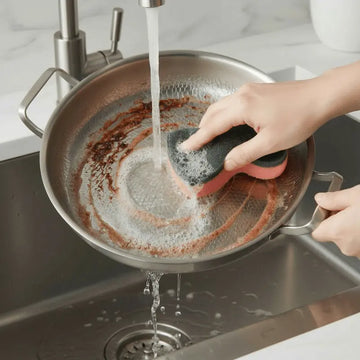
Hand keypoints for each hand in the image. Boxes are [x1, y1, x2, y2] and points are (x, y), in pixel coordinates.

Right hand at [181, 79, 330, 170]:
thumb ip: (244, 154)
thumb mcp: (270, 143)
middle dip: (202, 129)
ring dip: (212, 121)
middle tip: (197, 144)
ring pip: (221, 106)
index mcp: (242, 107)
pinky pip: (232, 102)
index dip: (198, 139)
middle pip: (212, 112)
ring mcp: (249, 90)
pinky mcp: (256, 90)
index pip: (212, 125)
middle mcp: (242, 95)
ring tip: (209, 136)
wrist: (320, 97)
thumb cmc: (299, 117)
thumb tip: (227, 163)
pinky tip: (228, 124)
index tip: (186, 147)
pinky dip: (223, 114)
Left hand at [312, 185, 359, 256]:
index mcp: (337, 231)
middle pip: (333, 235)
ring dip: (352, 229)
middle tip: (351, 209)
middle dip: (339, 222)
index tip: (330, 211)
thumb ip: (334, 198)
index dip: (321, 220)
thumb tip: (320, 199)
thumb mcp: (355, 195)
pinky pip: (359, 244)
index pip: (315, 231)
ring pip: (348, 240)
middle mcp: (347, 246)